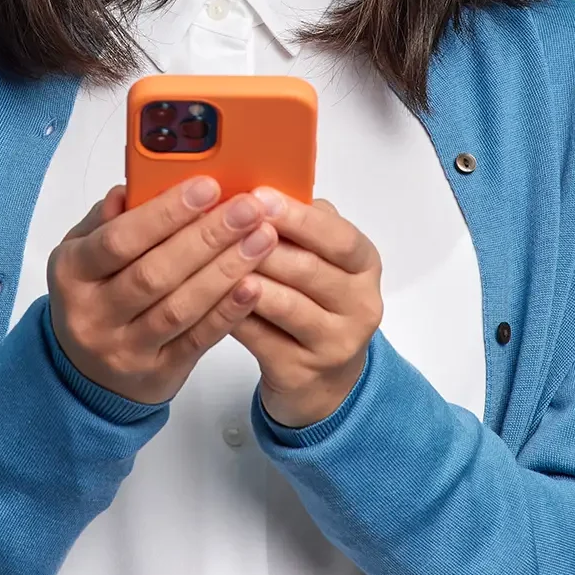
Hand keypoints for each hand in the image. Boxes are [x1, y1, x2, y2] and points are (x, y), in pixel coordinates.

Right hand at [46, 176, 275, 406]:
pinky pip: (198, 340)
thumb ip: (107, 219)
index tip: (207, 187)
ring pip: (180, 307)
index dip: (165, 212)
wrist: (86, 373)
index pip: (119, 239)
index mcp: (72, 272)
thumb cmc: (93, 296)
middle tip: (248, 208)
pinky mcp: (158, 373)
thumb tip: (131, 188)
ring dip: (225, 270)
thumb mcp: (83, 253)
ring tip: (261, 238)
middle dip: (208, 236)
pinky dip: (228, 311)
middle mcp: (94, 313)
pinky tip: (253, 285)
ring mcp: (125, 348)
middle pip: (155, 273)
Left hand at [230, 189, 383, 429]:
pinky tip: (209, 298)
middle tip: (225, 224)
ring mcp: (334, 343)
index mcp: (364, 267)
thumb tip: (259, 192)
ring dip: (247, 277)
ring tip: (213, 259)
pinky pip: (261, 338)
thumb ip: (303, 228)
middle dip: (263, 244)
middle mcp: (359, 305)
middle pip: (310, 270)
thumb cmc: (315, 305)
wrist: (325, 382)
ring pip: (286, 305)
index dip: (299, 218)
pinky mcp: (302, 372)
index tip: (260, 198)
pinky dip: (233, 315)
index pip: (339, 238)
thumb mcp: (322, 262)